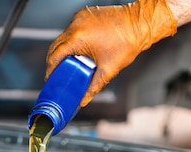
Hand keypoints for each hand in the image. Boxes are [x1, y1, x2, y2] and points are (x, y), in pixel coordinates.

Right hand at [46, 0, 175, 106]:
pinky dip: (73, 39)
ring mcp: (80, 17)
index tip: (50, 78)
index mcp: (78, 38)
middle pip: (56, 45)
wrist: (140, 23)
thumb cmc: (128, 42)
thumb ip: (93, 87)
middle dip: (54, 60)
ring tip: (68, 63)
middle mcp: (76, 25)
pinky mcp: (85, 13)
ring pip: (64, 36)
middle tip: (57, 74)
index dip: (50, 69)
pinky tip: (79, 49)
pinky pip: (73, 28)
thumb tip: (84, 100)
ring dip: (64, 49)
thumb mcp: (108, 70)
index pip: (55, 55)